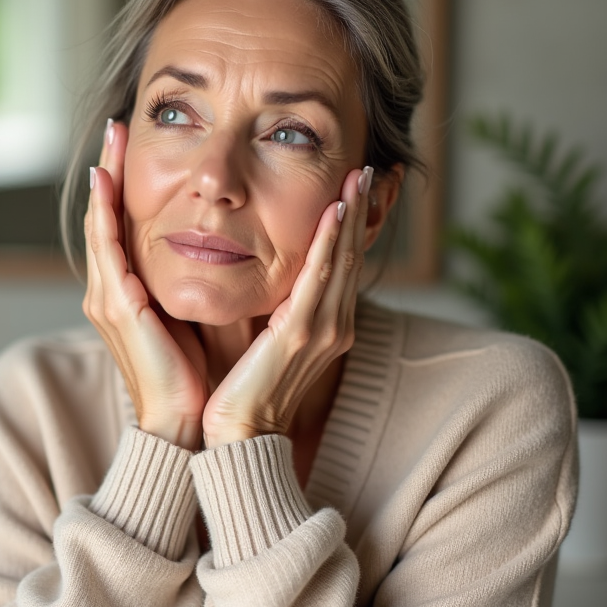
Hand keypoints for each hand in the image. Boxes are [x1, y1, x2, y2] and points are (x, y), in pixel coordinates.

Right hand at [83, 119, 208, 450]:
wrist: (187, 423)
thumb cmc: (196, 376)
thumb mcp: (195, 316)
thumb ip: (196, 283)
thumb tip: (226, 250)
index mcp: (128, 294)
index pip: (122, 227)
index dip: (124, 185)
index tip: (132, 145)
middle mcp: (109, 292)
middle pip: (104, 217)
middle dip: (109, 169)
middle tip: (115, 125)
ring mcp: (108, 298)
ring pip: (100, 224)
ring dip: (106, 177)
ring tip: (111, 137)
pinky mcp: (117, 307)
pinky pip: (106, 247)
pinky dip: (103, 210)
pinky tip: (105, 178)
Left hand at [201, 165, 373, 447]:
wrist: (238, 437)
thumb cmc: (241, 392)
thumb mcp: (263, 341)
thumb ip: (273, 309)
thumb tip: (265, 280)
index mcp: (327, 327)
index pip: (342, 265)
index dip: (351, 226)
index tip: (355, 189)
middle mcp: (334, 326)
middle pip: (351, 256)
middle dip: (360, 211)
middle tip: (368, 169)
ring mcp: (323, 330)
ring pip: (341, 260)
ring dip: (350, 215)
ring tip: (357, 177)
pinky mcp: (301, 334)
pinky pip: (319, 278)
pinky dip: (328, 242)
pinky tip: (334, 212)